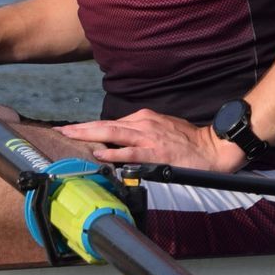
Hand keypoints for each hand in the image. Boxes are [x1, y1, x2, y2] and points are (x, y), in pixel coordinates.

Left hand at [57, 109, 247, 169]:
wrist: (214, 148)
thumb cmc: (188, 140)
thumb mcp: (160, 128)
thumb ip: (139, 132)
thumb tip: (118, 141)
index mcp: (142, 119)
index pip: (109, 123)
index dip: (88, 127)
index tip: (70, 130)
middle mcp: (142, 125)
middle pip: (104, 125)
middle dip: (80, 128)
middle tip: (60, 131)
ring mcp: (148, 138)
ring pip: (112, 134)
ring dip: (89, 135)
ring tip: (69, 136)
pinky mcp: (157, 152)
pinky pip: (131, 153)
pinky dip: (114, 153)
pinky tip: (100, 155)